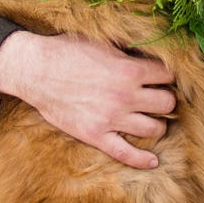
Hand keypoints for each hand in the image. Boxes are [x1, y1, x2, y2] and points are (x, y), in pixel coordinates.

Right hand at [0, 31, 175, 168]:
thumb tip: (150, 47)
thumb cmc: (67, 51)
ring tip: (153, 120)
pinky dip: (142, 160)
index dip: (167, 76)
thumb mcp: (102, 41)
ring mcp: (111, 118)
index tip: (162, 78)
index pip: (167, 76)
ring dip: (158, 124)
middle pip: (167, 104)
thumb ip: (128, 48)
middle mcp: (126, 95)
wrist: (35, 70)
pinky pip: (126, 153)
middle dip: (166, 100)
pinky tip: (153, 161)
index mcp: (129, 70)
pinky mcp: (96, 135)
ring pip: (154, 129)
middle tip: (158, 98)